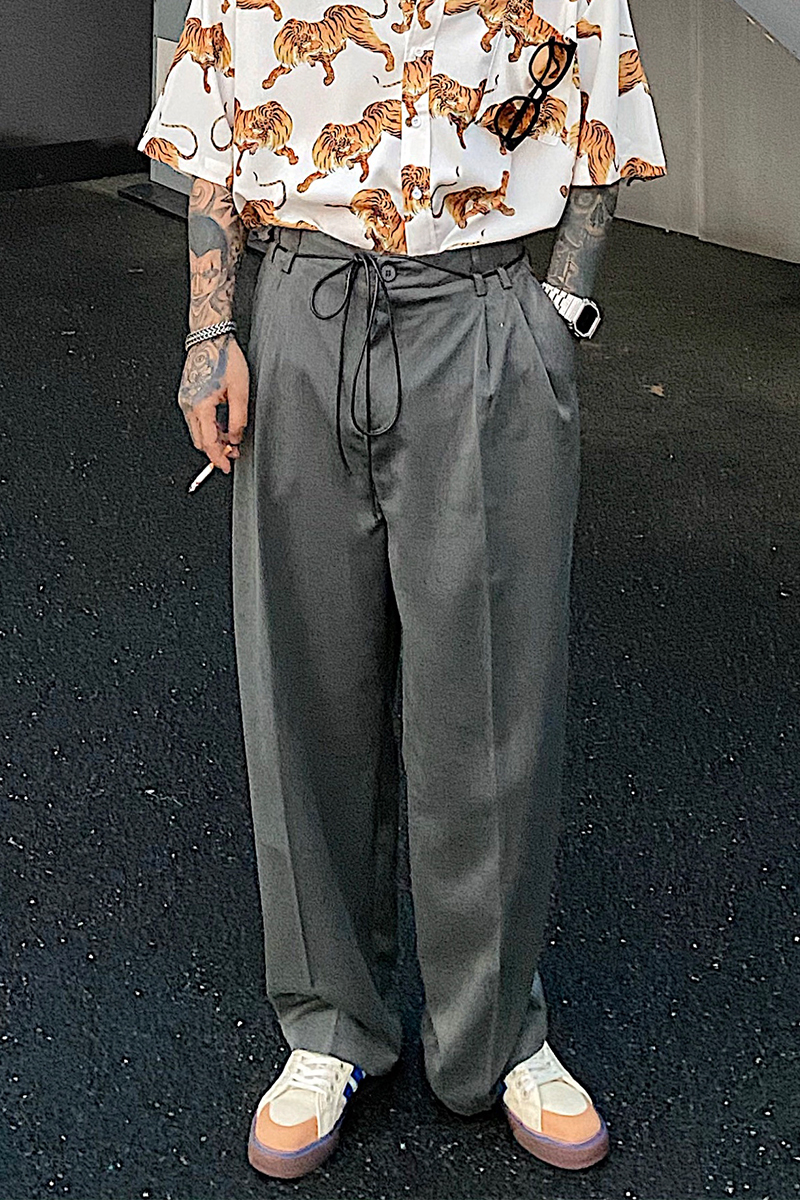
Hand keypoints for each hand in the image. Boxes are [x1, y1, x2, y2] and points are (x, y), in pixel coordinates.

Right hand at [178, 333, 248, 474]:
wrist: (210, 337)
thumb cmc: (225, 358)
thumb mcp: (240, 391)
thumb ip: (238, 419)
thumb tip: (234, 438)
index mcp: (201, 406)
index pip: (208, 443)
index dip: (218, 459)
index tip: (227, 467)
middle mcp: (188, 405)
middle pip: (199, 441)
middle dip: (215, 450)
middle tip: (233, 452)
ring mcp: (185, 399)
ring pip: (197, 431)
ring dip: (212, 438)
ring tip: (230, 436)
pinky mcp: (186, 395)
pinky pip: (196, 419)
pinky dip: (208, 426)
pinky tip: (221, 423)